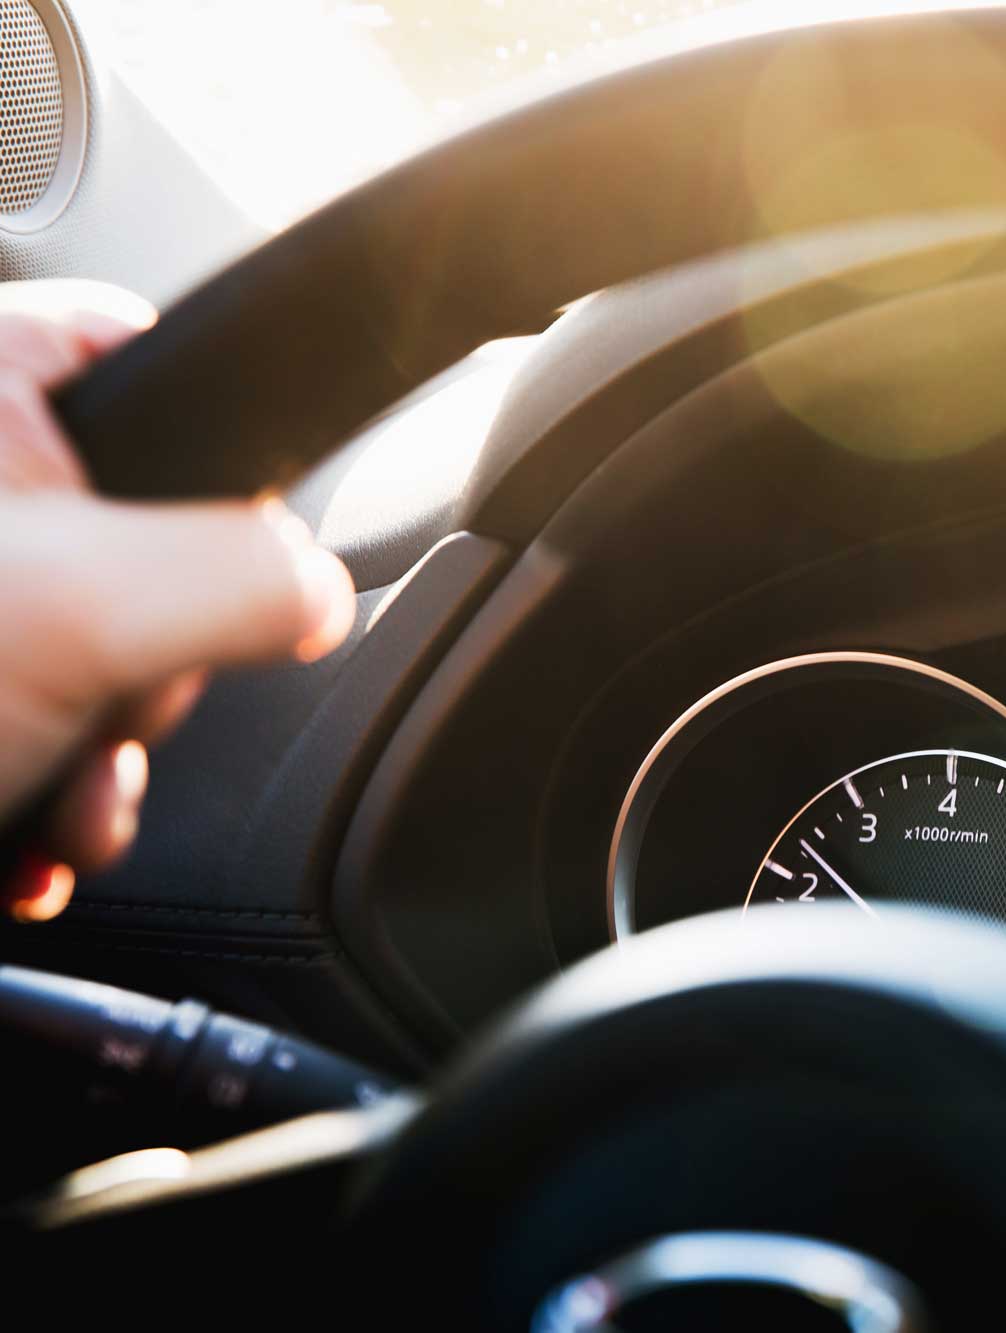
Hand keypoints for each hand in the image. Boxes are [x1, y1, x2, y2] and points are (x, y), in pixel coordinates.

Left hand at [0, 281, 355, 921]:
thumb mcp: (87, 612)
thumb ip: (246, 573)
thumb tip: (319, 591)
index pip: (145, 355)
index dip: (218, 463)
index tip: (223, 554)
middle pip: (141, 536)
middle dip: (147, 666)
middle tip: (105, 707)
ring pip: (86, 644)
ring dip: (104, 754)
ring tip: (64, 805)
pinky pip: (26, 712)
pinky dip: (41, 790)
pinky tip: (22, 838)